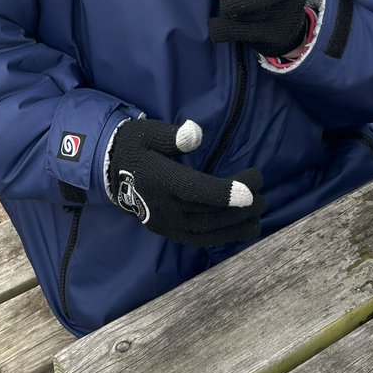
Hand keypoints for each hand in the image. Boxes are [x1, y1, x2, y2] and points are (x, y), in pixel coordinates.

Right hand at [107, 118, 265, 247]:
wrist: (109, 171)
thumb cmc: (134, 146)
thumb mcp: (148, 132)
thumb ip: (172, 136)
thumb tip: (194, 133)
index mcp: (158, 179)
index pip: (196, 189)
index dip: (226, 190)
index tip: (253, 187)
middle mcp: (162, 206)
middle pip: (207, 212)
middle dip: (240, 207)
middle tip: (264, 196)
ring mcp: (165, 223)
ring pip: (206, 231)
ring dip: (236, 226)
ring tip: (260, 217)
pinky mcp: (168, 231)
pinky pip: (198, 240)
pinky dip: (222, 237)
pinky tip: (241, 230)